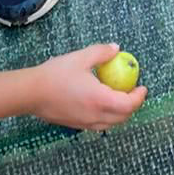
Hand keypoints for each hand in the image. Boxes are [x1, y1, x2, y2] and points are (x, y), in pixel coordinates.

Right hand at [28, 44, 147, 130]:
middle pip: (123, 117)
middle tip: (133, 91)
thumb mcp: (80, 57)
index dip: (139, 97)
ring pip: (111, 123)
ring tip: (119, 97)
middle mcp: (95, 116)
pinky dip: (107, 116)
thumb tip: (116, 49)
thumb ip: (101, 52)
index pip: (128, 105)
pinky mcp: (76, 125)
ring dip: (120, 113)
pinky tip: (101, 103)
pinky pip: (99, 125)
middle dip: (132, 106)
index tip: (142, 87)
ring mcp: (85, 123)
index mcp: (100, 100)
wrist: (31, 93)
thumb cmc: (55, 74)